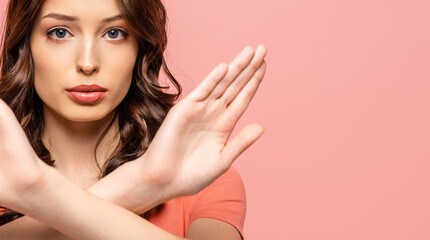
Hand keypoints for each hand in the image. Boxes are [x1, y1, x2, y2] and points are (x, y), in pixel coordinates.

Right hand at [139, 45, 267, 198]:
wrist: (164, 180)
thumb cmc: (192, 175)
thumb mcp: (223, 160)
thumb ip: (240, 142)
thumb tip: (261, 127)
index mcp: (224, 125)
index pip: (242, 98)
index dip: (254, 81)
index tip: (265, 65)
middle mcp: (213, 113)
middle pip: (235, 85)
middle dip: (249, 67)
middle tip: (263, 48)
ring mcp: (199, 110)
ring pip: (221, 84)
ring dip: (235, 68)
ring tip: (250, 51)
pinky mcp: (184, 110)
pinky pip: (202, 92)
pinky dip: (213, 79)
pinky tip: (225, 68)